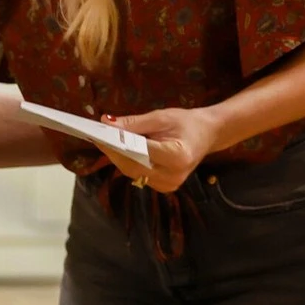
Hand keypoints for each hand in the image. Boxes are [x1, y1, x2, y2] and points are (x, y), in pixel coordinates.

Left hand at [99, 105, 220, 192]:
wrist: (208, 134)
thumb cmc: (187, 123)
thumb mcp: (161, 117)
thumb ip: (134, 123)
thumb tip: (107, 124)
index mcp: (177, 156)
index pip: (139, 152)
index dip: (117, 144)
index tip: (99, 134)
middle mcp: (173, 176)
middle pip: (132, 166)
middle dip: (113, 152)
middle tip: (97, 136)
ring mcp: (169, 185)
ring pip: (133, 173)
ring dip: (118, 158)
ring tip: (104, 141)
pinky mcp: (165, 188)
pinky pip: (138, 175)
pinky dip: (127, 163)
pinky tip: (119, 150)